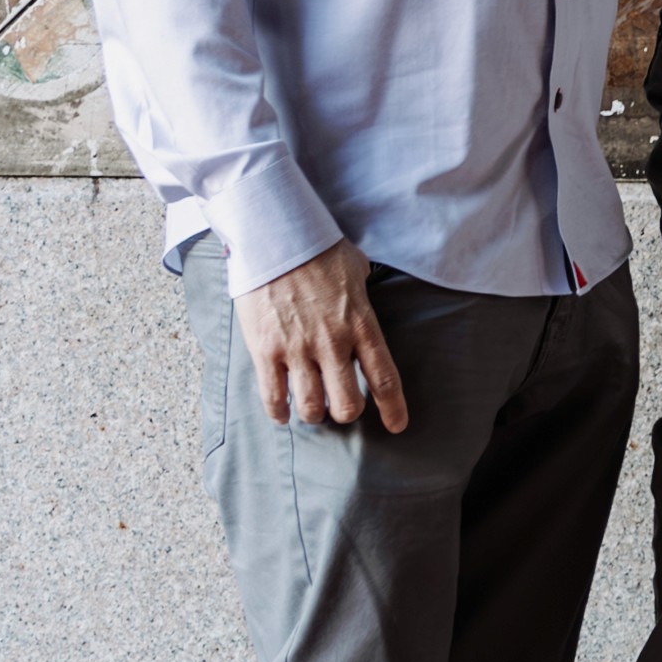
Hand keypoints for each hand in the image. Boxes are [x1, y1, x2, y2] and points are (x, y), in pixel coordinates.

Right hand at [237, 242, 408, 429]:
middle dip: (346, 412)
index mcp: (360, 324)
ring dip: (314, 413)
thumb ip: (362, 296)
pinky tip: (282, 413)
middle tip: (341, 406)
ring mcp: (297, 349)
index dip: (393, 409)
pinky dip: (279, 412)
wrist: (274, 235)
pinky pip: (273, 396)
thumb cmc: (318, 248)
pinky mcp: (265, 350)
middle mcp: (332, 343)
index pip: (384, 378)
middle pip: (347, 405)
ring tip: (312, 407)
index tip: (396, 425)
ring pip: (311, 407)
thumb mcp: (355, 270)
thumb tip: (362, 300)